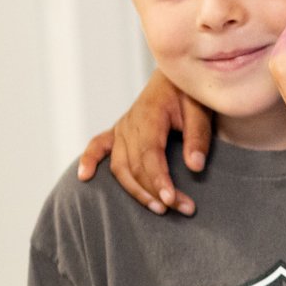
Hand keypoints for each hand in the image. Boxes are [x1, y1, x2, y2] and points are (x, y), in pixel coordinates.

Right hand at [75, 72, 209, 215]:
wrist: (175, 75)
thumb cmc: (189, 94)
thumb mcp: (200, 110)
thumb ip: (198, 137)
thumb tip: (195, 167)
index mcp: (148, 116)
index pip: (150, 155)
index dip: (159, 180)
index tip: (172, 200)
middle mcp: (129, 124)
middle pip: (135, 167)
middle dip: (156, 191)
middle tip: (182, 209)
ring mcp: (121, 128)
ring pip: (120, 166)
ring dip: (136, 191)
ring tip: (158, 209)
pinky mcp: (118, 131)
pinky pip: (98, 146)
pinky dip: (89, 160)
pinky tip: (84, 177)